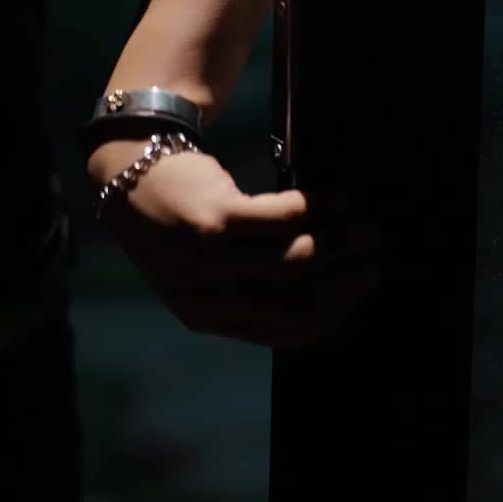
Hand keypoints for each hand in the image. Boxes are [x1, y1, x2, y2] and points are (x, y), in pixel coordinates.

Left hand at [88, 139, 381, 349]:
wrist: (126, 169)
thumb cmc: (177, 219)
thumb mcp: (203, 269)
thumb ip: (250, 288)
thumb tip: (324, 298)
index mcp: (206, 317)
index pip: (281, 332)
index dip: (329, 318)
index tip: (361, 301)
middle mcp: (208, 296)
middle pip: (295, 299)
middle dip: (344, 283)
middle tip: (376, 263)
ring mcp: (210, 259)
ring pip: (294, 261)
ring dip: (340, 245)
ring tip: (367, 230)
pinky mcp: (215, 218)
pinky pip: (281, 219)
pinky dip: (317, 210)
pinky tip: (337, 200)